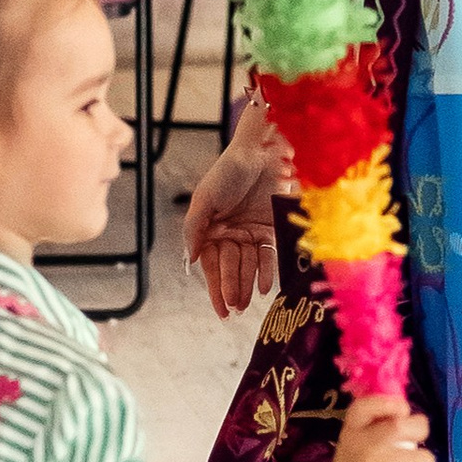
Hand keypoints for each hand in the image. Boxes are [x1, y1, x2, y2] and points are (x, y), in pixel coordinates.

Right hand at [183, 122, 280, 320]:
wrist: (261, 151)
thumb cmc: (228, 171)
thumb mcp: (204, 198)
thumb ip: (195, 229)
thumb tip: (189, 260)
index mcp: (210, 229)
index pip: (211, 266)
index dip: (215, 289)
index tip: (221, 310)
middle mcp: (230, 234)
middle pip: (230, 268)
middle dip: (231, 289)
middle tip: (234, 310)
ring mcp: (251, 232)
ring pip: (249, 265)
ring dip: (247, 285)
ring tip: (246, 304)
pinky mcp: (271, 228)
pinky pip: (268, 255)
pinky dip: (266, 270)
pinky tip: (264, 287)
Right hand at [322, 395, 435, 461]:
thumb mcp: (354, 443)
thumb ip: (374, 427)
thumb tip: (407, 413)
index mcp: (352, 430)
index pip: (367, 405)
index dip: (390, 403)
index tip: (403, 411)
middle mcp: (363, 445)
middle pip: (402, 425)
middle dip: (421, 430)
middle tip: (418, 441)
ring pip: (422, 456)